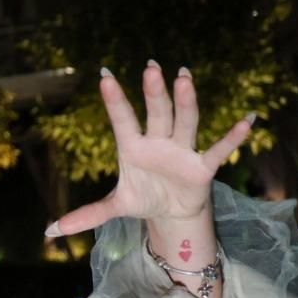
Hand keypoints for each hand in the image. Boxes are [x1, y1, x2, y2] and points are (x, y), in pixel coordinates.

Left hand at [46, 62, 253, 236]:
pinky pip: (218, 150)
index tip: (104, 76)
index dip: (114, 100)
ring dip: (185, 102)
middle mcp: (158, 142)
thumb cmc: (143, 197)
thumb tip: (49, 230)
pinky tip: (248, 120)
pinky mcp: (202, 167)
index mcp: (133, 148)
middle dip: (154, 93)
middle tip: (150, 67)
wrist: (171, 212)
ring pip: (184, 122)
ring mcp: (181, 151)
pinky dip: (232, 138)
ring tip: (184, 77)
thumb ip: (86, 215)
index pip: (122, 120)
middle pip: (157, 113)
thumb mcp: (114, 207)